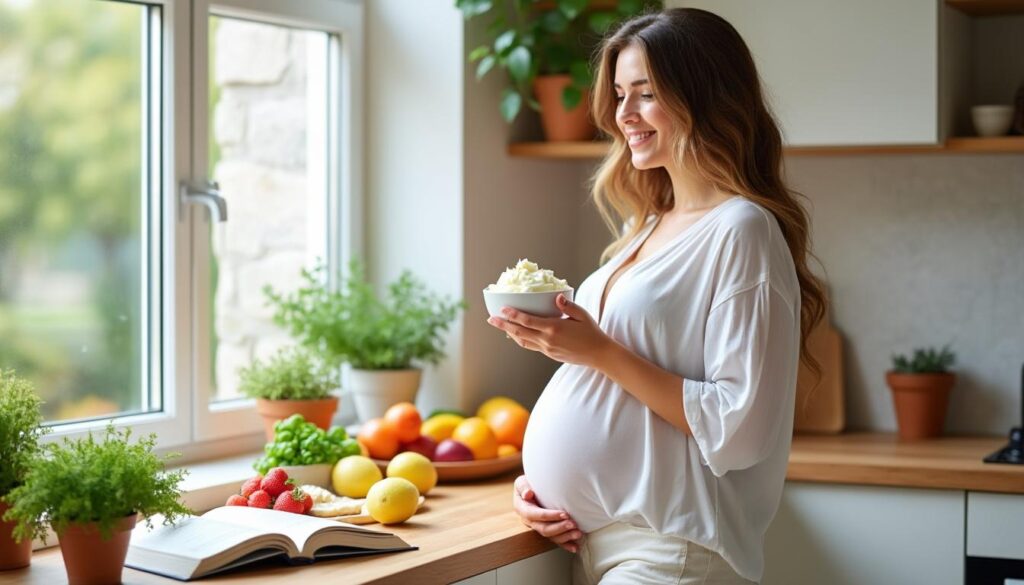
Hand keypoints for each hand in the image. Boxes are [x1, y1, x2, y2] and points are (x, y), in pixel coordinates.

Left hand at [487, 294, 609, 366]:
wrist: (598, 354)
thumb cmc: (591, 332)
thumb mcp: (582, 315)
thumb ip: (568, 306)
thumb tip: (557, 297)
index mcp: (554, 328)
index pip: (528, 321)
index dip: (513, 315)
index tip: (502, 308)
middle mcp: (548, 340)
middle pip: (519, 332)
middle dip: (503, 325)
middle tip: (490, 319)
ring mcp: (547, 349)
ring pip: (523, 341)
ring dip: (509, 333)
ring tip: (499, 325)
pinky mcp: (549, 354)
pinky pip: (530, 346)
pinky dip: (521, 339)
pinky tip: (516, 333)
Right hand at [512, 475, 581, 553]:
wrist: (532, 489)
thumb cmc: (528, 484)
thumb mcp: (521, 482)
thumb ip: (523, 487)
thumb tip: (528, 494)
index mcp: (522, 509)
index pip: (535, 515)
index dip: (550, 516)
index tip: (564, 514)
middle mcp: (530, 521)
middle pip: (544, 529)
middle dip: (559, 528)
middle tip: (573, 524)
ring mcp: (538, 527)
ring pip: (551, 536)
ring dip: (565, 537)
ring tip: (578, 533)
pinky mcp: (547, 530)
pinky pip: (555, 540)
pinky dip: (565, 544)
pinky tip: (575, 548)